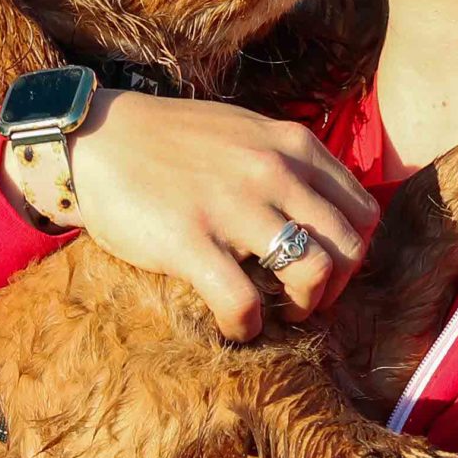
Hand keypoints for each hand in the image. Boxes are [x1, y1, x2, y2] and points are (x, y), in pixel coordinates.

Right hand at [2, 89, 379, 339]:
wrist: (94, 137)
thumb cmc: (171, 141)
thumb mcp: (247, 131)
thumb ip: (289, 161)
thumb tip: (325, 208)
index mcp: (292, 146)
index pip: (362, 212)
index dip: (353, 254)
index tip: (327, 271)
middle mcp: (273, 172)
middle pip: (347, 248)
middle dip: (334, 287)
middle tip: (302, 300)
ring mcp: (233, 206)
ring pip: (312, 272)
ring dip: (301, 307)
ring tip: (275, 312)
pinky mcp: (190, 241)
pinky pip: (243, 303)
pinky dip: (247, 327)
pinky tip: (233, 325)